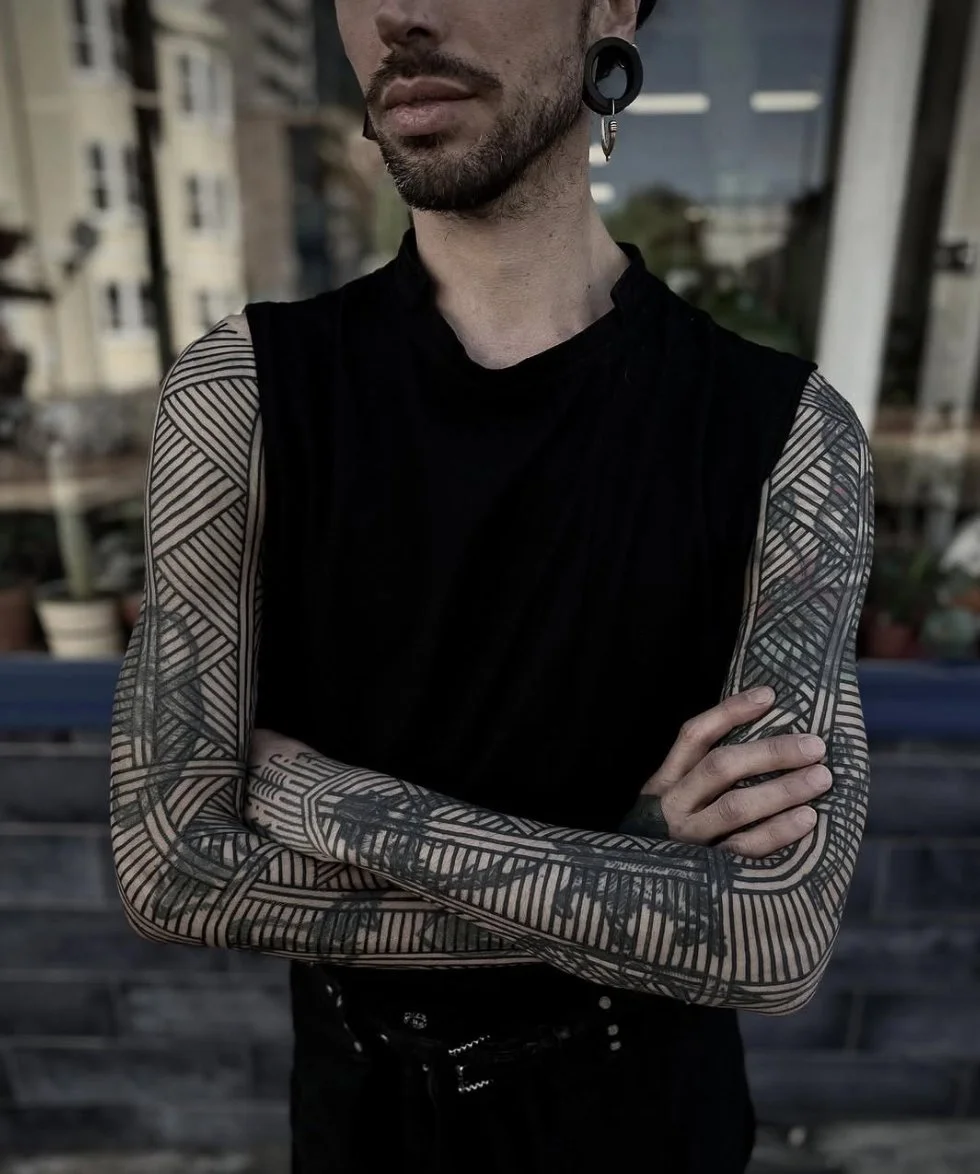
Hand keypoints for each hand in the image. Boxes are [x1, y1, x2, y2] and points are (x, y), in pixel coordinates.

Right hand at [622, 688, 830, 857]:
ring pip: (735, 807)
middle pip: (721, 767)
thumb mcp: (672, 800)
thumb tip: (762, 734)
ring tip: (821, 778)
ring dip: (782, 789)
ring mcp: (687, 840)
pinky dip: (778, 833)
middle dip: (772, 752)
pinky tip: (807, 820)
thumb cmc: (670, 838)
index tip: (769, 695)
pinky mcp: (703, 872)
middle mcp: (672, 806)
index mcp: (664, 782)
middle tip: (815, 746)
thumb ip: (702, 775)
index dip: (730, 712)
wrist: (633, 901)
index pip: (694, 735)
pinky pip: (744, 849)